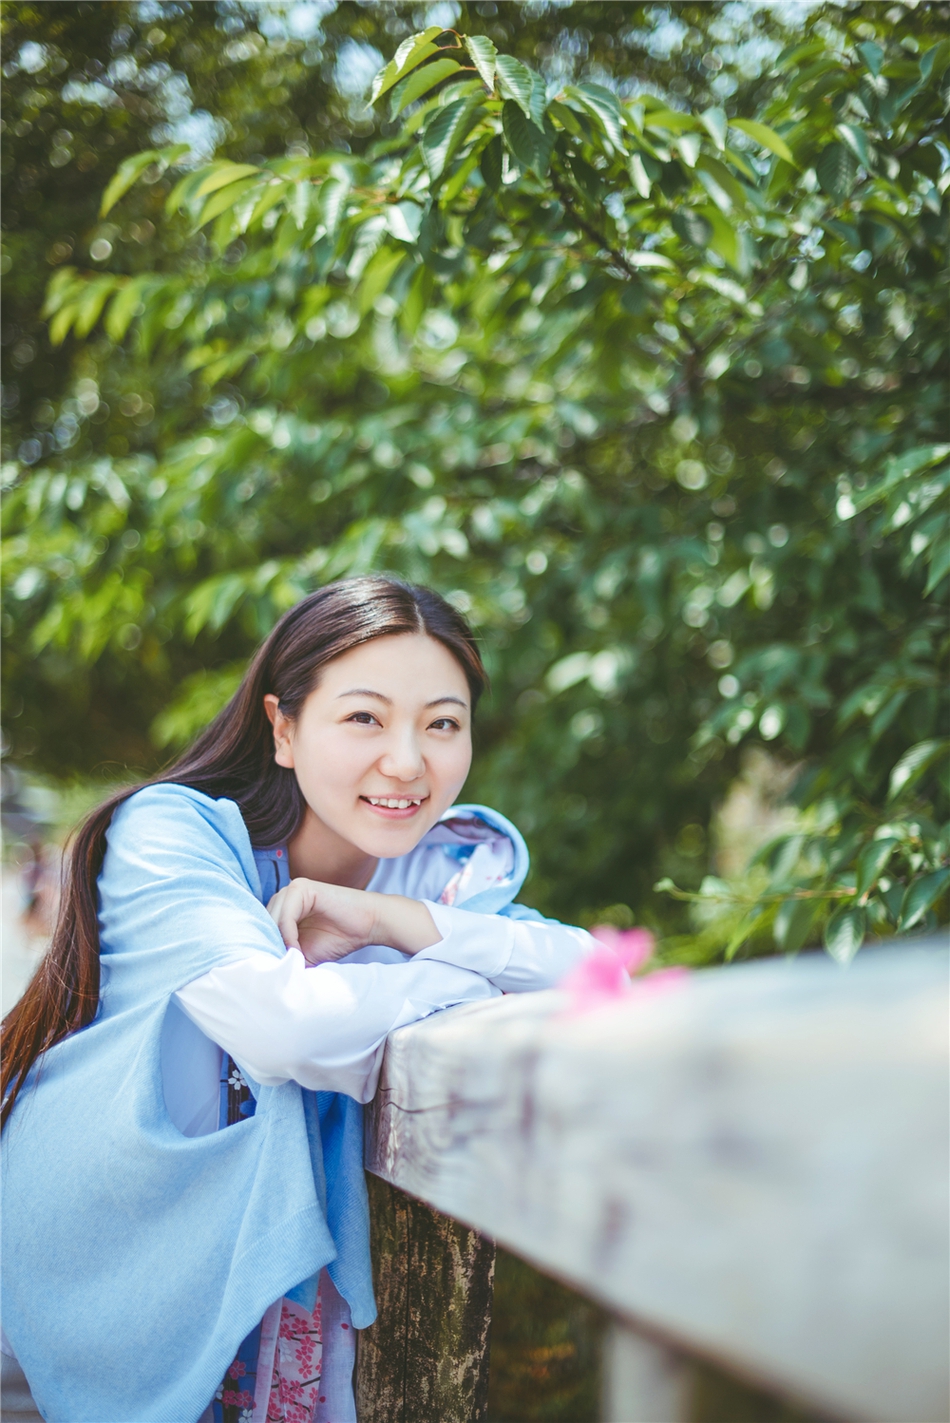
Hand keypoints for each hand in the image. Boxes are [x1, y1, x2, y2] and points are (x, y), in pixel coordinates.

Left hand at [267, 879, 440, 965]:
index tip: (274, 970)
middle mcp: (284, 895)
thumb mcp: (304, 953)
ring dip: (278, 942)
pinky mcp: (302, 887)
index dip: (265, 949)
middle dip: (269, 946)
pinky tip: (297, 950)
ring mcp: (292, 888)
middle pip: (262, 923)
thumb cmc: (339, 938)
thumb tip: (262, 973)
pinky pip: (285, 916)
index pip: (260, 928)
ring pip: (271, 920)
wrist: (369, 925)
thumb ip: (285, 956)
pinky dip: (287, 935)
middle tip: (280, 967)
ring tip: (291, 960)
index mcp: (282, 907)